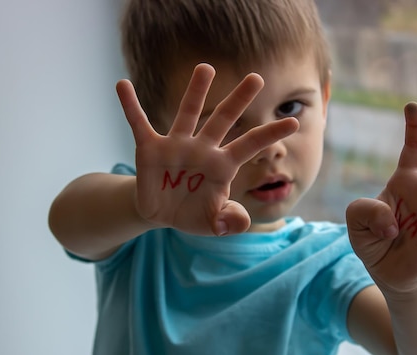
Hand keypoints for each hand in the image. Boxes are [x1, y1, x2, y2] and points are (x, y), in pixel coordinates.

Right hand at [116, 63, 298, 235]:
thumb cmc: (194, 214)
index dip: (270, 135)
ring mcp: (176, 146)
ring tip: (206, 68)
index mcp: (222, 165)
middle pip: (224, 120)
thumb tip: (238, 222)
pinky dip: (130, 106)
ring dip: (196, 92)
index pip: (250, 146)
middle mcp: (202, 149)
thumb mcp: (214, 224)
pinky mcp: (150, 149)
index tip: (294, 122)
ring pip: (188, 114)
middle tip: (257, 78)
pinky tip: (123, 85)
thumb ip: (230, 222)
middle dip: (239, 100)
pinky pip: (139, 124)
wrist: (162, 215)